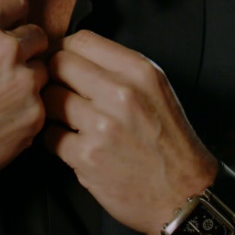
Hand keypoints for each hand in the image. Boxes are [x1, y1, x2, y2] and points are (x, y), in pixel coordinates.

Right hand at [0, 0, 48, 182]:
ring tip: (2, 98)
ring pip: (42, 72)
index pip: (17, 3)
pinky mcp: (34, 114)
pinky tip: (3, 120)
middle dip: (27, 48)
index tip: (18, 22)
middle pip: (38, 35)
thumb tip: (6, 31)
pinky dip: (26, 111)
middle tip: (11, 66)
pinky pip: (40, 105)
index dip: (17, 15)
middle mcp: (7, 48)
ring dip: (28, 81)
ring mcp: (25, 82)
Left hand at [43, 30, 216, 234]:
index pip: (82, 40)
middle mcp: (121, 94)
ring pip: (50, 99)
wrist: (184, 194)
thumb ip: (119, 67)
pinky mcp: (87, 157)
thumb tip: (74, 52)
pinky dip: (56, 140)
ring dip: (53, 109)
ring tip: (67, 120)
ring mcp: (102, 126)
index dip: (65, 49)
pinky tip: (72, 144)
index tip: (64, 62)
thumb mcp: (156, 89)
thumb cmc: (168, 141)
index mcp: (139, 72)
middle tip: (61, 91)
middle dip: (54, 76)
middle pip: (59, 64)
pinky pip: (50, 135)